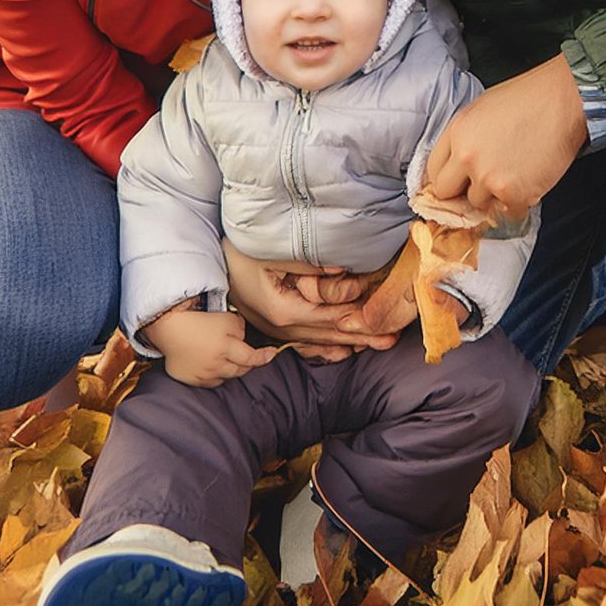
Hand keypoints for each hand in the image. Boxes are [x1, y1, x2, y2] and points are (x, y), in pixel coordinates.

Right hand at [142, 307, 277, 387]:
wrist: (166, 327)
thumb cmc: (196, 319)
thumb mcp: (224, 317)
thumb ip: (239, 328)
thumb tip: (243, 337)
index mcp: (225, 347)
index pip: (251, 357)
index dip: (263, 357)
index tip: (272, 355)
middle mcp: (216, 364)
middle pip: (240, 369)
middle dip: (247, 362)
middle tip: (247, 354)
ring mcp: (202, 374)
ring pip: (225, 377)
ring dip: (230, 369)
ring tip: (226, 357)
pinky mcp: (189, 379)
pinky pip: (209, 382)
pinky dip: (214, 375)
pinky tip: (211, 365)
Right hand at [223, 239, 395, 359]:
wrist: (213, 262)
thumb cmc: (240, 253)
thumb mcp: (273, 254)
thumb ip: (307, 264)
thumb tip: (341, 270)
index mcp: (283, 310)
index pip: (329, 318)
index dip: (357, 320)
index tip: (383, 322)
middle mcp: (280, 326)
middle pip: (328, 333)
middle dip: (361, 336)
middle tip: (392, 340)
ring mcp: (276, 329)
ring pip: (319, 339)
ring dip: (349, 342)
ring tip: (377, 345)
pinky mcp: (274, 325)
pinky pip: (304, 341)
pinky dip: (326, 347)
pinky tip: (343, 352)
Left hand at [422, 54, 586, 221]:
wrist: (561, 102)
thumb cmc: (526, 99)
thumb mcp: (479, 110)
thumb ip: (463, 139)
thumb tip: (455, 164)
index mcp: (456, 134)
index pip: (433, 171)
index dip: (447, 177)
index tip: (455, 182)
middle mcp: (467, 158)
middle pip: (447, 193)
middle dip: (461, 191)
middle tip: (481, 183)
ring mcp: (490, 178)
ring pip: (478, 204)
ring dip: (493, 195)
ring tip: (513, 173)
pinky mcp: (514, 194)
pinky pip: (507, 212)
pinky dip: (517, 203)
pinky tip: (527, 181)